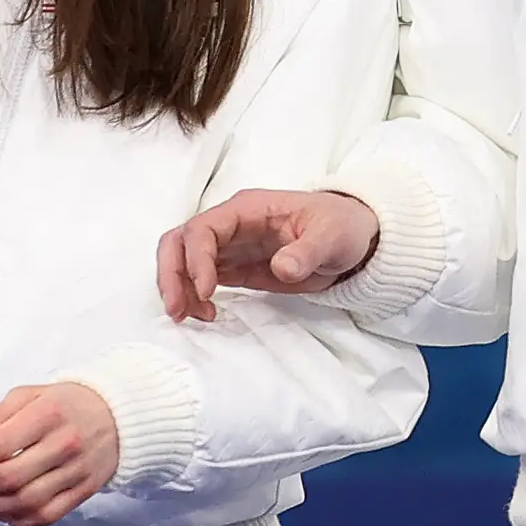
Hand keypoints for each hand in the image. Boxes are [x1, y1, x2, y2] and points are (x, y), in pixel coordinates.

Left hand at [0, 384, 117, 525]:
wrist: (119, 416)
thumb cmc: (70, 403)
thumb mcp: (32, 394)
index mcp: (48, 414)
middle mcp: (64, 444)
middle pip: (10, 478)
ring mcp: (76, 471)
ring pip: (27, 502)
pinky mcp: (84, 491)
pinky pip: (47, 515)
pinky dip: (20, 520)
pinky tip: (4, 512)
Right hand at [160, 188, 378, 321]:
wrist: (353, 241)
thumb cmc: (341, 227)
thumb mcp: (332, 237)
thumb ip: (307, 252)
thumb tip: (282, 267)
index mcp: (248, 209)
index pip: (203, 228)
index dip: (196, 259)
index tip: (207, 291)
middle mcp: (230, 225)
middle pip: (180, 241)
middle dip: (171, 274)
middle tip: (177, 310)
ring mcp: (230, 247)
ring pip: (183, 261)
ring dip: (178, 288)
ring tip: (191, 317)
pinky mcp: (234, 268)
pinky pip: (200, 279)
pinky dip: (194, 297)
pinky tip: (207, 314)